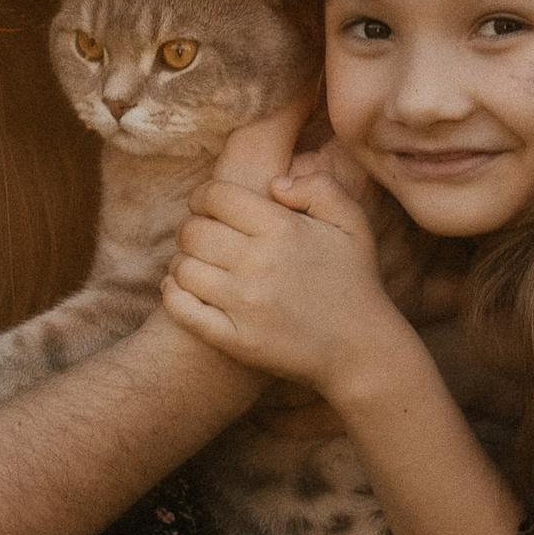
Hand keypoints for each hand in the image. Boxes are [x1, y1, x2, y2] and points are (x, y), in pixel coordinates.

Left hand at [162, 147, 401, 390]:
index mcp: (283, 229)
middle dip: (192, 226)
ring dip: (182, 260)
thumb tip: (274, 184)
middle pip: (193, 231)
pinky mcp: (235, 339)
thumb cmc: (354, 281)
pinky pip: (182, 310)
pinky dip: (172, 294)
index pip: (216, 196)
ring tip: (198, 261)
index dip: (203, 195)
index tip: (207, 204)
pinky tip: (180, 287)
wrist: (361, 350)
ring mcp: (244, 305)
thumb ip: (318, 186)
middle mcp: (259, 264)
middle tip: (203, 234)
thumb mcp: (352, 221)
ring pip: (183, 268)